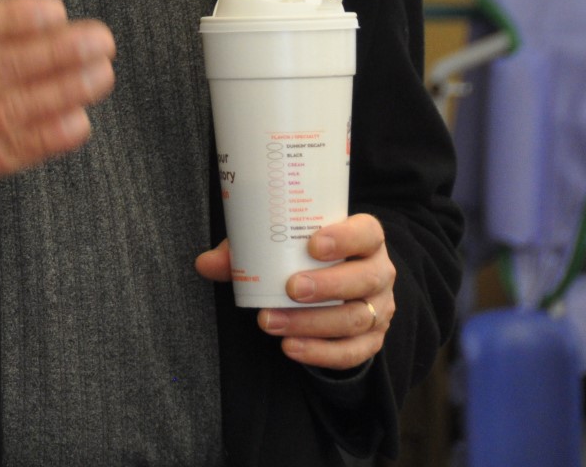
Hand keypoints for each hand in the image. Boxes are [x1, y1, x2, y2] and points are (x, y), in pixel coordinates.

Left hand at [193, 214, 396, 369]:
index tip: (312, 244)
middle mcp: (379, 272)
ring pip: (356, 318)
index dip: (345, 237)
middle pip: (364, 279)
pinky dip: (321, 353)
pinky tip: (290, 348)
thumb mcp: (281, 245)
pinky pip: (353, 353)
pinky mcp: (372, 340)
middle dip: (328, 286)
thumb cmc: (304, 256)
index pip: (366, 232)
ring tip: (271, 322)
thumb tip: (205, 263)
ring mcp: (380, 308)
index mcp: (365, 238)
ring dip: (312, 323)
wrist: (337, 288)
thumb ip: (246, 250)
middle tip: (290, 288)